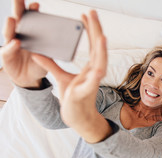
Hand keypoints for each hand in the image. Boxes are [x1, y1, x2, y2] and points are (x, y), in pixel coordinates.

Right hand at [0, 1, 46, 87]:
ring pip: (9, 32)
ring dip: (11, 25)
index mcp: (31, 33)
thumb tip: (62, 43)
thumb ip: (51, 50)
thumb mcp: (48, 57)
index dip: (33, 11)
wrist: (30, 78)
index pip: (32, 19)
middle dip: (17, 8)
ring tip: (12, 19)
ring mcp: (11, 44)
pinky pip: (8, 50)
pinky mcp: (6, 55)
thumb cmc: (39, 63)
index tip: (36, 5)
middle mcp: (19, 35)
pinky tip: (16, 42)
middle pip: (18, 20)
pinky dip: (12, 46)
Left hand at [33, 10, 106, 128]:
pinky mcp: (85, 93)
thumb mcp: (61, 78)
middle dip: (96, 31)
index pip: (91, 45)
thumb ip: (51, 64)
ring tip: (102, 36)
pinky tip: (98, 69)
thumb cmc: (73, 99)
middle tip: (93, 13)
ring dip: (101, 52)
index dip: (89, 30)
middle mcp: (94, 73)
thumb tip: (37, 52)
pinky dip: (96, 76)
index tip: (85, 15)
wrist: (77, 118)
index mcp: (90, 68)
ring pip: (100, 65)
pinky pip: (92, 84)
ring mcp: (91, 83)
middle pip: (98, 49)